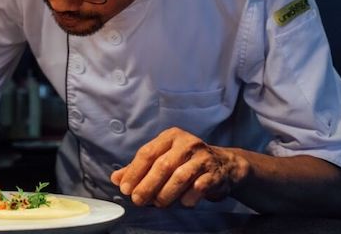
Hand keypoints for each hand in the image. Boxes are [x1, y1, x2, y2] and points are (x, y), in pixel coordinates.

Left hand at [110, 127, 248, 207]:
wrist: (224, 165)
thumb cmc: (186, 162)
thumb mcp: (163, 158)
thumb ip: (139, 168)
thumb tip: (116, 178)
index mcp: (170, 136)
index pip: (147, 153)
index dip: (134, 172)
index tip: (124, 188)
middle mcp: (187, 143)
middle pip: (162, 165)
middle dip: (147, 185)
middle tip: (137, 200)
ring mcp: (202, 157)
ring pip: (180, 177)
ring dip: (165, 194)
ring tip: (158, 203)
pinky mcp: (215, 173)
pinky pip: (198, 188)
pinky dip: (187, 197)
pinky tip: (181, 202)